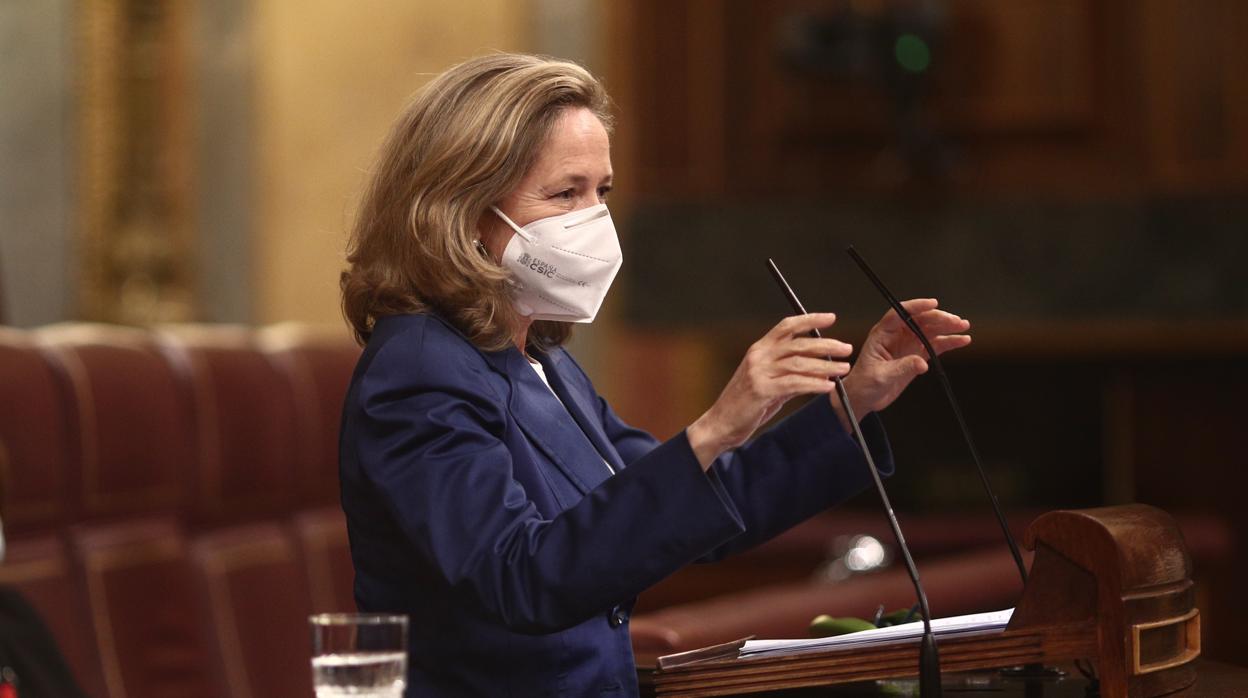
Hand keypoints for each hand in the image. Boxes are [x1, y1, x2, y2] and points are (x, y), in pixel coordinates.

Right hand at [687, 313, 851, 468]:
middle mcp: (758, 356)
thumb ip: (790, 372)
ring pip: (799, 363)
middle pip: (798, 343)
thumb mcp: (768, 382)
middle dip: (826, 344)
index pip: (786, 326)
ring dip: (825, 365)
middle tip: (846, 348)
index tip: (831, 318)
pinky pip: (794, 384)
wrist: (721, 424)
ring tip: (843, 368)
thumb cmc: (745, 404)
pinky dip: (814, 384)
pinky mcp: (761, 390)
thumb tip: (820, 368)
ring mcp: (758, 372)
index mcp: (759, 349)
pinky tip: (827, 386)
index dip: (809, 320)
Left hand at [839, 298, 970, 417]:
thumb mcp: (881, 376)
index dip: (916, 306)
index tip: (933, 304)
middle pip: (920, 320)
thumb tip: (921, 363)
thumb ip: (902, 368)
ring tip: (963, 326)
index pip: (899, 314)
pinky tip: (962, 340)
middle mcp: (897, 335)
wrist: (864, 397)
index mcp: (882, 334)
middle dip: (938, 318)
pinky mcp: (916, 355)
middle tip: (955, 321)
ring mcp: (908, 344)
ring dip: (947, 327)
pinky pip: (935, 345)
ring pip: (930, 330)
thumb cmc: (864, 384)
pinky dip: (949, 342)